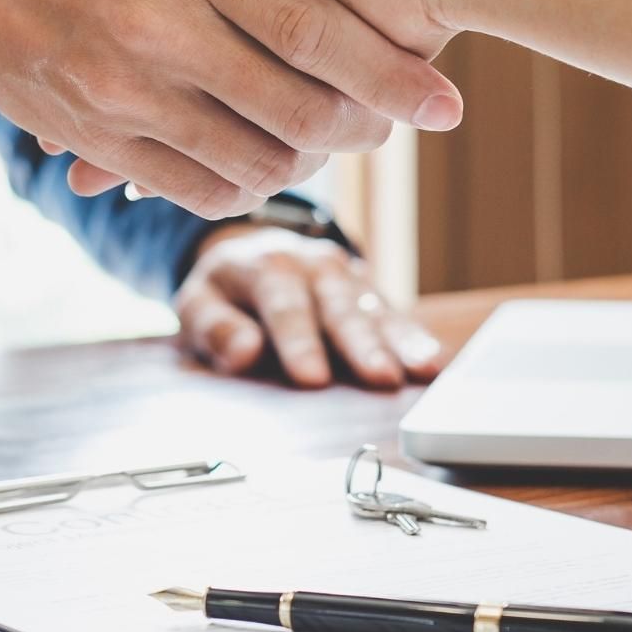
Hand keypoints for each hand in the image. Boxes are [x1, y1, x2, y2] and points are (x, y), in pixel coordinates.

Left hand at [176, 226, 443, 386]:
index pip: (284, 306)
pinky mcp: (368, 291)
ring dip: (399, 341)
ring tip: (422, 370)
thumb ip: (214, 327)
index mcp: (265, 266)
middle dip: (360, 343)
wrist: (252, 253)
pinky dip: (414, 338)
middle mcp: (313, 265)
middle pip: (338, 306)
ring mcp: (346, 276)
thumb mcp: (198, 302)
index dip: (298, 342)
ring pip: (374, 309)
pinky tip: (433, 363)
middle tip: (380, 378)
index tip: (313, 378)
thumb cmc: (225, 291)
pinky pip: (394, 315)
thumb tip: (243, 353)